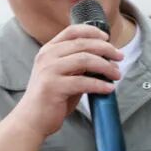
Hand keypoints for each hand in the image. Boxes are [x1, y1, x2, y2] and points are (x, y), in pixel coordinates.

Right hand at [12, 24, 122, 138]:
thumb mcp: (63, 74)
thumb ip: (78, 64)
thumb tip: (105, 59)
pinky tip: (109, 89)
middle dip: (106, 49)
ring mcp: (49, 71)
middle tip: (119, 57)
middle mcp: (47, 56)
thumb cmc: (50, 98)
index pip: (73, 31)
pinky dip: (100, 85)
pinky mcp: (53, 87)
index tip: (108, 38)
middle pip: (82, 44)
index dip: (93, 32)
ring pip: (85, 60)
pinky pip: (83, 82)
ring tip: (117, 74)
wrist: (31, 119)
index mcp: (48, 50)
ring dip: (106, 66)